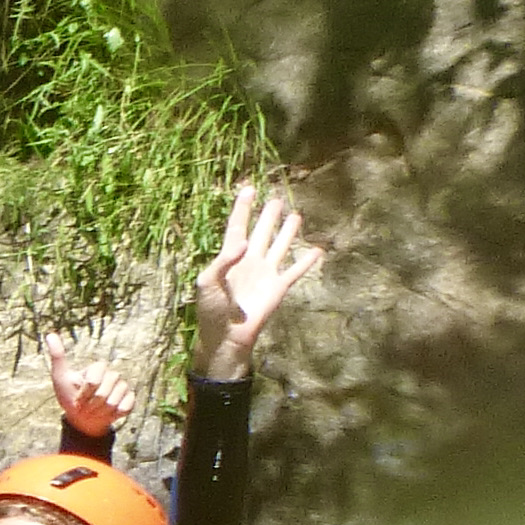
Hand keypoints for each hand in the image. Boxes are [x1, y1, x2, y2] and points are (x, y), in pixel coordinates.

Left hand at [42, 333, 136, 440]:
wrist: (81, 417)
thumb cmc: (69, 395)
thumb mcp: (60, 376)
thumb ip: (58, 356)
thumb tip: (50, 334)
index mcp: (98, 368)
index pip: (93, 381)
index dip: (83, 393)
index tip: (76, 397)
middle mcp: (113, 375)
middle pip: (103, 393)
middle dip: (90, 404)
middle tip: (84, 406)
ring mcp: (122, 387)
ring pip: (113, 402)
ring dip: (100, 411)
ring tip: (94, 410)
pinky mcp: (129, 400)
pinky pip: (125, 407)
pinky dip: (113, 415)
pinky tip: (107, 414)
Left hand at [191, 183, 323, 380]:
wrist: (226, 335)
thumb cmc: (211, 310)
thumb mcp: (207, 282)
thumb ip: (224, 260)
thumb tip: (244, 241)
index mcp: (229, 258)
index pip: (237, 227)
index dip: (242, 209)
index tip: (248, 189)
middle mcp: (250, 261)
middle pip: (261, 232)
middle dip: (268, 216)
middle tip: (276, 199)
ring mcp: (265, 273)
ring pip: (280, 246)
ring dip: (287, 232)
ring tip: (296, 215)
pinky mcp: (278, 288)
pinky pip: (295, 271)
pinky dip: (307, 261)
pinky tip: (317, 249)